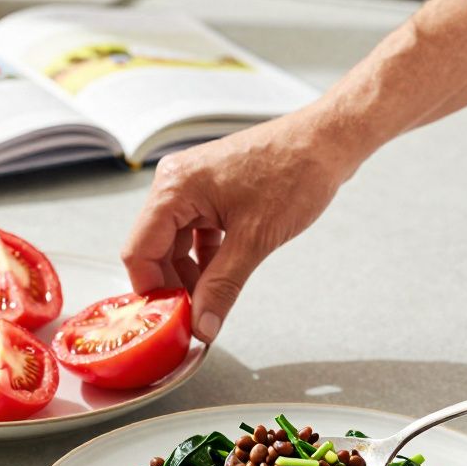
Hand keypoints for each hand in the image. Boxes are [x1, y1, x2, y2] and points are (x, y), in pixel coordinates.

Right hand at [121, 114, 360, 342]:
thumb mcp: (255, 239)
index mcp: (175, 188)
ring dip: (190, 273)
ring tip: (211, 299)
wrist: (327, 141)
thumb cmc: (295, 170)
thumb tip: (203, 324)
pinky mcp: (210, 190)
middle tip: (194, 316)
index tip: (171, 319)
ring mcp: (192, 185)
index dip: (152, 290)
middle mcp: (176, 182)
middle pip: (153, 248)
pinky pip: (194, 231)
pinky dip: (204, 257)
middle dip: (172, 285)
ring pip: (174, 242)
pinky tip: (221, 275)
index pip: (139, 251)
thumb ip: (222, 286)